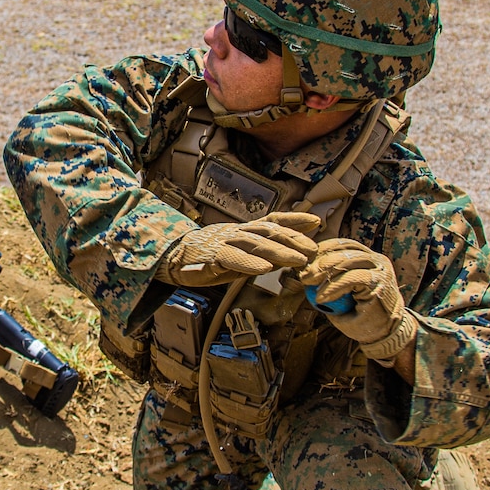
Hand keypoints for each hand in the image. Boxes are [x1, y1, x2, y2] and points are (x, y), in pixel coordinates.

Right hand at [155, 212, 320, 287]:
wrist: (173, 257)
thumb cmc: (209, 256)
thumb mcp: (239, 252)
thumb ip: (262, 252)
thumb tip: (290, 256)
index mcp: (244, 231)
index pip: (272, 221)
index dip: (294, 220)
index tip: (316, 221)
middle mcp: (236, 232)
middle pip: (268, 232)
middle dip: (293, 239)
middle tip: (313, 249)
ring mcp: (223, 243)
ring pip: (254, 244)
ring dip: (278, 251)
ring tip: (298, 259)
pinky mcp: (210, 257)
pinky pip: (231, 258)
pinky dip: (248, 262)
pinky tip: (264, 269)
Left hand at [297, 238, 417, 361]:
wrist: (385, 334)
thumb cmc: (361, 315)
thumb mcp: (343, 294)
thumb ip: (330, 281)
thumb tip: (304, 270)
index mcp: (368, 258)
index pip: (342, 245)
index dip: (322, 250)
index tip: (304, 260)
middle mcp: (376, 260)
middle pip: (344, 250)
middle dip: (320, 260)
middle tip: (303, 274)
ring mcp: (379, 269)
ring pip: (347, 261)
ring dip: (324, 271)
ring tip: (308, 282)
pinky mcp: (379, 281)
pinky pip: (352, 278)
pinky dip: (333, 287)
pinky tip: (321, 297)